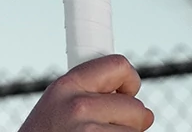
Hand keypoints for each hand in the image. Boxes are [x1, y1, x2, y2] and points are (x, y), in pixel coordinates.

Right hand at [18, 55, 153, 131]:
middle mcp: (77, 106)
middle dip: (131, 121)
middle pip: (135, 106)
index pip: (118, 66)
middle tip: (109, 129)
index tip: (124, 95)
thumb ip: (87, 96)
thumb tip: (136, 105)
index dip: (129, 81)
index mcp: (65, 86)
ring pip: (136, 130)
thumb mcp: (55, 108)